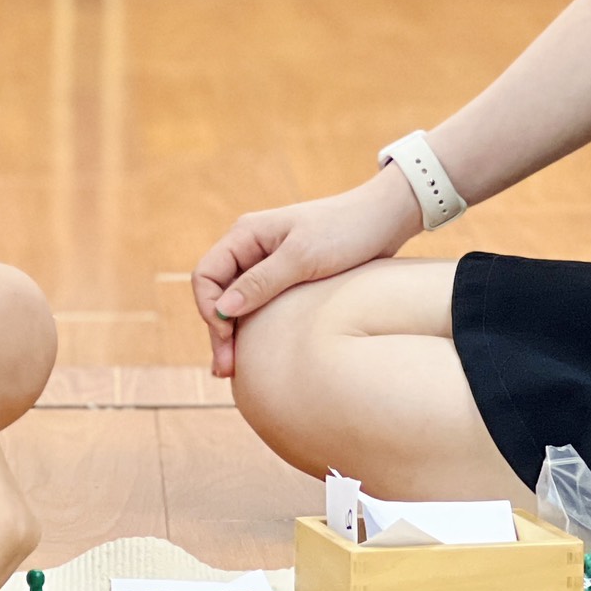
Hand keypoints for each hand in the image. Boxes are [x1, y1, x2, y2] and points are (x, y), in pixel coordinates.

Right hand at [191, 168, 422, 375]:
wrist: (384, 220)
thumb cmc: (345, 231)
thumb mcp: (302, 258)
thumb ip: (261, 282)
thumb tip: (223, 310)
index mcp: (245, 234)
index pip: (206, 275)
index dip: (209, 310)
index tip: (228, 339)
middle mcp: (250, 247)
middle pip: (217, 293)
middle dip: (218, 330)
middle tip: (226, 370)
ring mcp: (267, 262)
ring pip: (236, 302)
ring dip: (233, 333)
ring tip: (235, 371)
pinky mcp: (287, 276)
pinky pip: (258, 303)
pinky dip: (252, 327)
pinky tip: (256, 353)